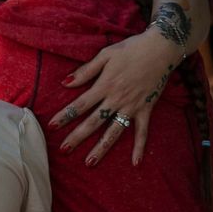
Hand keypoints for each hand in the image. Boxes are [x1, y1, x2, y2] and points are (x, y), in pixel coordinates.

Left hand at [48, 28, 181, 165]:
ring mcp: (132, 106)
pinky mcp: (146, 109)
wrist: (161, 48)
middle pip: (93, 122)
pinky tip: (135, 163)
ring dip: (101, 148)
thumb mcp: (105, 54)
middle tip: (64, 150)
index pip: (79, 105)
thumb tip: (65, 83)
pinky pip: (142, 131)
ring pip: (114, 131)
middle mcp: (117, 99)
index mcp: (104, 85)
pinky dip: (139, 147)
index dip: (64, 116)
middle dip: (77, 137)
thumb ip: (85, 71)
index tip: (51, 126)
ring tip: (89, 163)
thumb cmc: (131, 49)